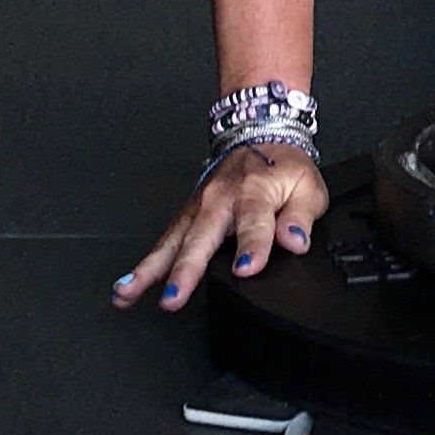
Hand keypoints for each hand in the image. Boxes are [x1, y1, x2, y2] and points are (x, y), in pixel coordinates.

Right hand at [110, 142, 330, 312]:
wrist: (260, 137)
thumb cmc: (282, 167)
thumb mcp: (307, 187)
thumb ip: (300, 217)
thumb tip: (295, 241)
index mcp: (254, 193)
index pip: (254, 224)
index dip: (252, 248)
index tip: (247, 269)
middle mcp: (219, 202)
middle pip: (199, 238)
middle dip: (185, 269)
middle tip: (173, 297)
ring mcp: (198, 209)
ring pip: (170, 243)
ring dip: (148, 270)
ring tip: (128, 293)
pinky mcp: (186, 217)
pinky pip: (163, 243)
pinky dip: (143, 266)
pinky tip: (126, 289)